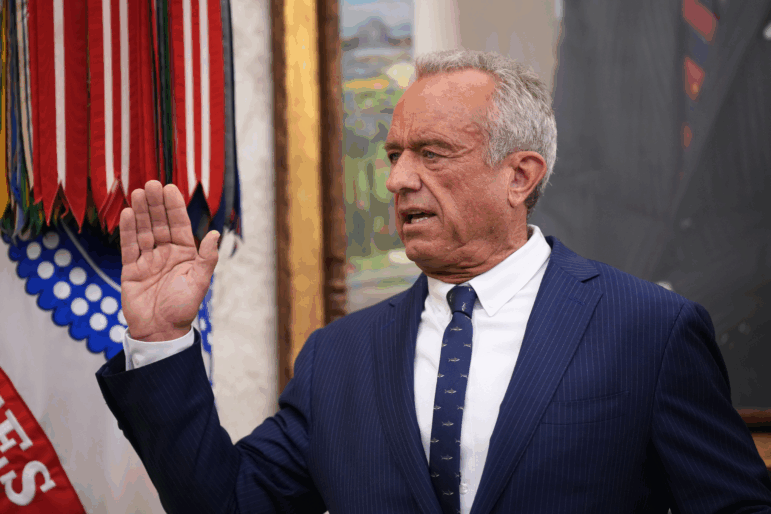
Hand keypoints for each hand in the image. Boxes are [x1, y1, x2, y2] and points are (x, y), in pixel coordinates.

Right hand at [119, 180, 218, 341]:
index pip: (179, 225)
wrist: (160, 332)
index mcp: (185, 255)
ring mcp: (148, 260)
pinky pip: (129, 247)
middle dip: (155, 205)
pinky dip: (127, 231)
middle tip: (151, 185)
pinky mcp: (131, 270)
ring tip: (137, 193)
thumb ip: (207, 259)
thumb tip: (215, 235)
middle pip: (160, 224)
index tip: (169, 188)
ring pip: (143, 231)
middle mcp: (166, 254)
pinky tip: (126, 214)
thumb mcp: (199, 283)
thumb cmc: (183, 309)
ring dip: (140, 212)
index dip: (174, 207)